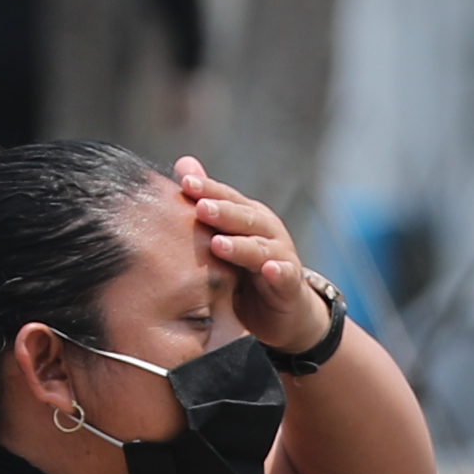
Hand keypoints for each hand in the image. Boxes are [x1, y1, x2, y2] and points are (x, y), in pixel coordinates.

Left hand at [168, 157, 337, 358]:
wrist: (282, 311)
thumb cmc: (245, 272)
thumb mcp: (223, 235)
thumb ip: (206, 202)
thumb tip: (182, 163)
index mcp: (248, 217)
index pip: (226, 197)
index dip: (208, 189)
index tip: (184, 182)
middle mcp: (267, 231)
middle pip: (244, 218)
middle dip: (223, 212)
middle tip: (201, 208)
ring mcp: (281, 256)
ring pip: (260, 247)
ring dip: (242, 246)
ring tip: (219, 244)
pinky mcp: (291, 284)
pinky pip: (285, 276)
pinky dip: (278, 272)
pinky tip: (269, 269)